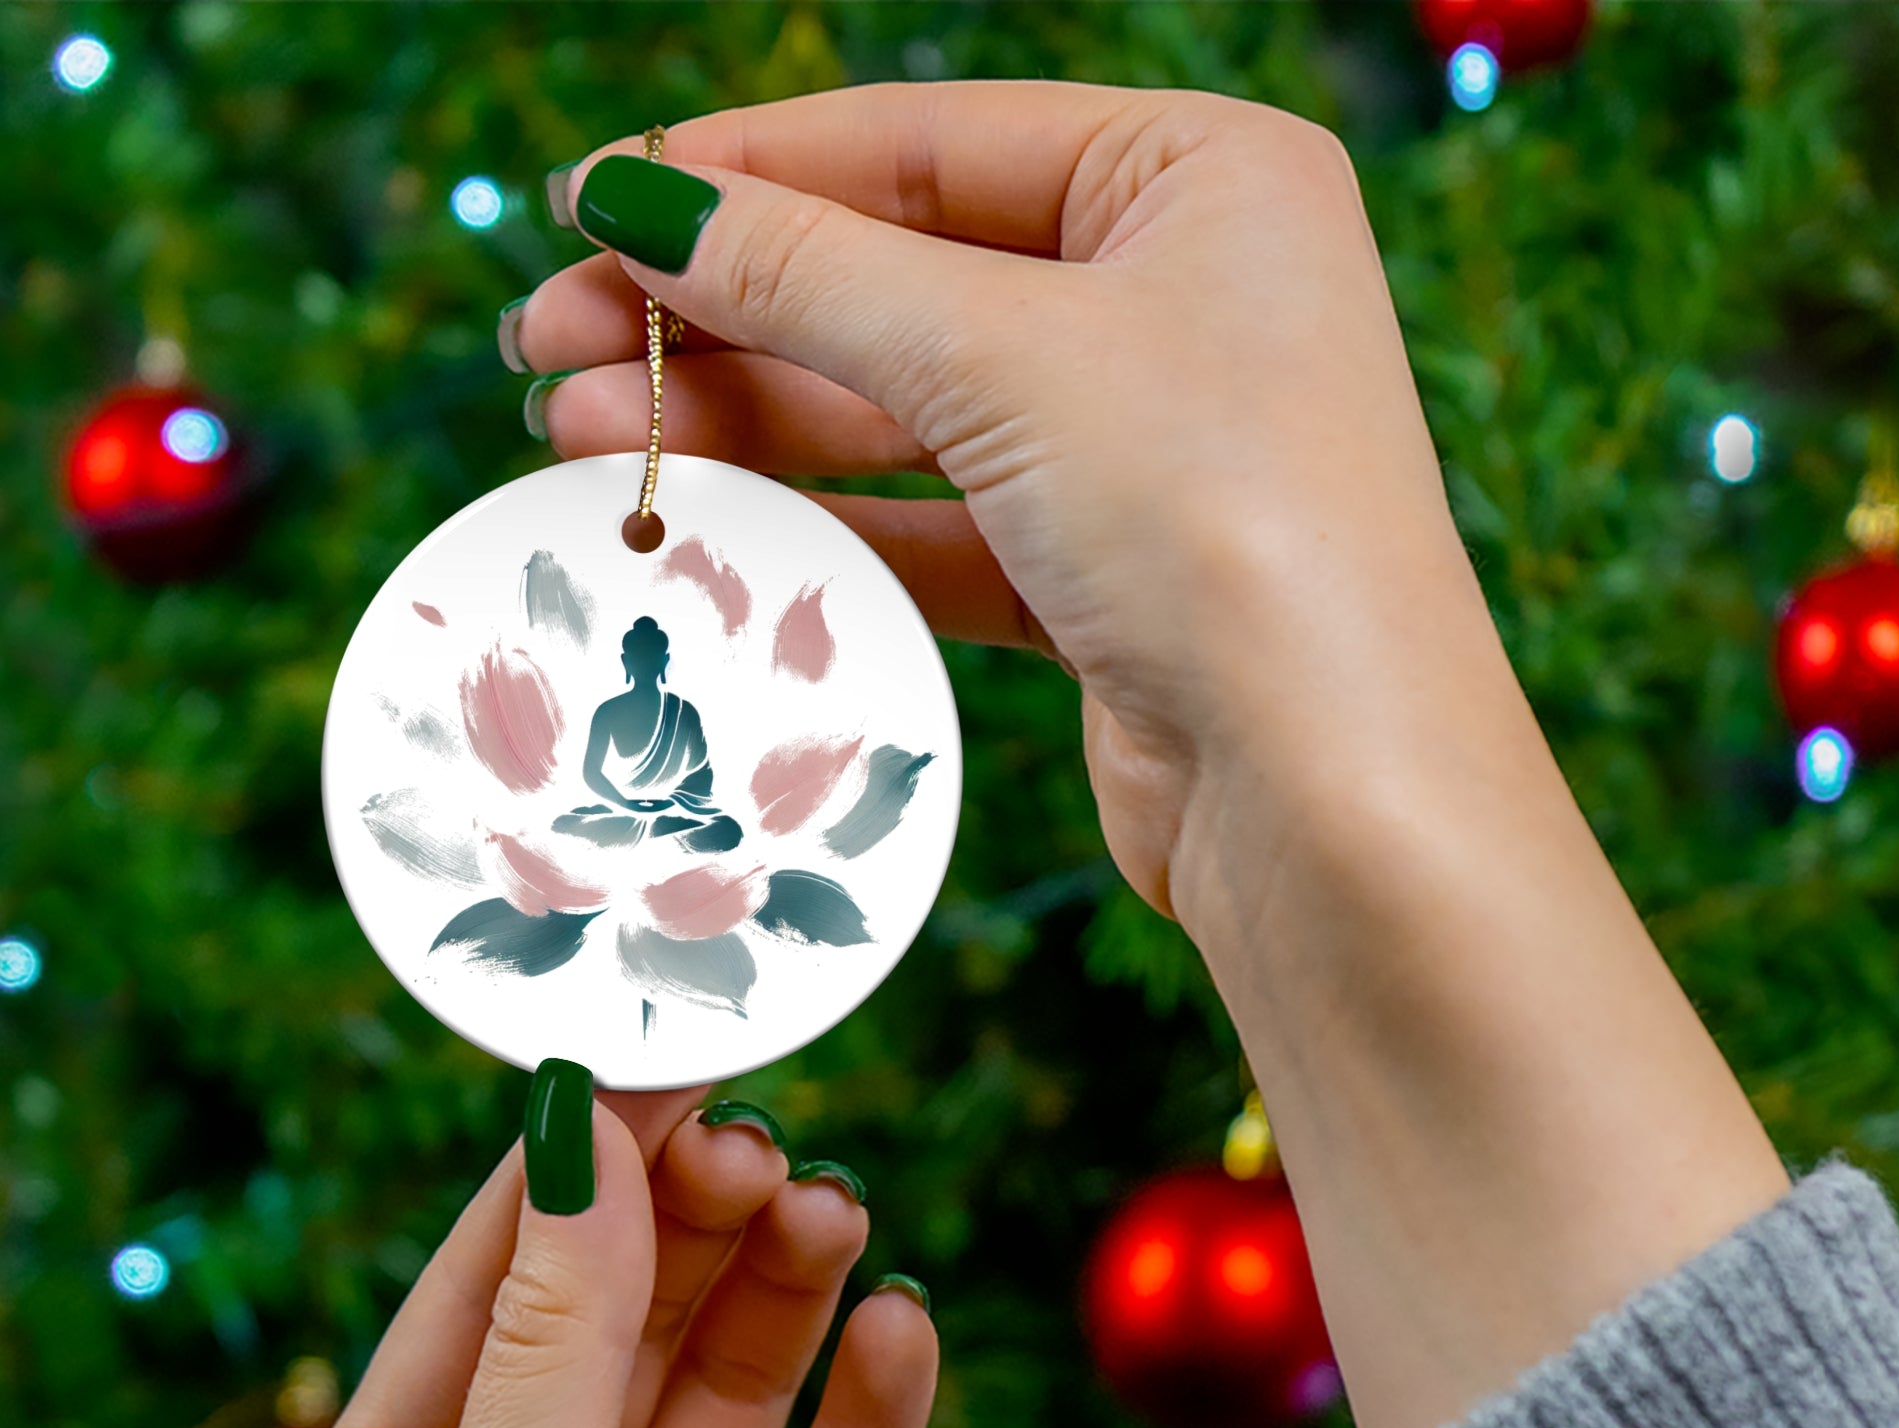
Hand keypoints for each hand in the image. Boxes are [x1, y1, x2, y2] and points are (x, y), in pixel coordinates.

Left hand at [286, 1087, 937, 1427]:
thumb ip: (554, 1341)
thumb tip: (583, 1132)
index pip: (501, 1276)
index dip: (581, 1162)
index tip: (665, 1054)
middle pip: (634, 1313)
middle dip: (696, 1220)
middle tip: (766, 1143)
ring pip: (739, 1385)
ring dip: (788, 1291)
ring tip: (835, 1214)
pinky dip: (875, 1410)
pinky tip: (901, 1332)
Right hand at [513, 88, 1789, 1427]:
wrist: (1334, 798)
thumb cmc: (1224, 524)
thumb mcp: (1002, 358)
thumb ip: (809, 274)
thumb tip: (634, 202)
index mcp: (1200, 179)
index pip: (927, 142)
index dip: (746, 173)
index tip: (590, 208)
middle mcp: (1182, 299)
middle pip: (901, 278)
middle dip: (721, 312)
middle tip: (548, 343)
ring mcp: (1145, 447)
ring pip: (905, 411)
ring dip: (746, 420)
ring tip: (579, 432)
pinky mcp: (1107, 579)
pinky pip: (937, 522)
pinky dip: (823, 521)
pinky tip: (697, 517)